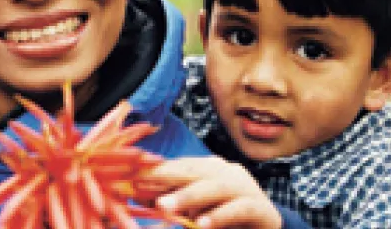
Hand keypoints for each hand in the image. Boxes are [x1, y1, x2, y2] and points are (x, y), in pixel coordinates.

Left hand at [138, 156, 282, 228]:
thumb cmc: (224, 219)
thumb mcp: (192, 209)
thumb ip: (168, 201)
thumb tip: (134, 192)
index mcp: (207, 168)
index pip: (177, 166)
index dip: (154, 172)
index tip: (129, 178)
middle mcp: (226, 172)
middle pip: (192, 171)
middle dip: (165, 178)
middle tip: (140, 186)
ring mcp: (245, 187)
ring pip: (214, 187)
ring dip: (188, 196)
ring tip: (165, 207)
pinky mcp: (261, 208)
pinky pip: (238, 209)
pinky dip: (219, 216)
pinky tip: (201, 224)